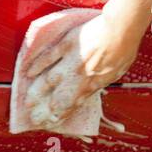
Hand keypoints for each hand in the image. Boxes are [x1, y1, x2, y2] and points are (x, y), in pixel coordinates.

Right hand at [21, 11, 139, 127]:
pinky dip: (36, 65)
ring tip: (27, 102)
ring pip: (48, 80)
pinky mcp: (65, 45)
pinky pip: (47, 57)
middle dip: (45, 111)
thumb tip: (94, 87)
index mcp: (92, 84)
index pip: (73, 106)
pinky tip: (28, 73)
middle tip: (35, 119)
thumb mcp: (117, 72)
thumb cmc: (124, 49)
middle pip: (57, 98)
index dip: (61, 116)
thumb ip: (102, 81)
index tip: (52, 122)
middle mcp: (78, 77)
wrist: (120, 30)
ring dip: (36, 93)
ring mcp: (69, 60)